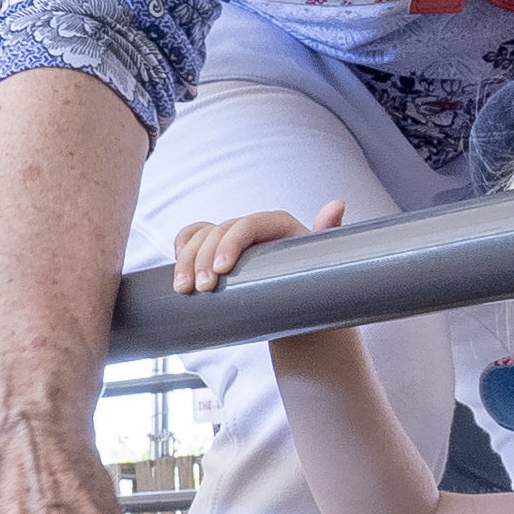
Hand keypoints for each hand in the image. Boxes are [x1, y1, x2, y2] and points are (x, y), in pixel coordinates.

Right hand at [171, 199, 346, 293]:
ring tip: (183, 290)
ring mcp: (232, 239)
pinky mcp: (217, 252)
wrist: (301, 309)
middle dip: (202, 259)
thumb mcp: (323, 263)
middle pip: (218, 231)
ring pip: (200, 236)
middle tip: (200, 290)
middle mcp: (252, 228)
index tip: (221, 270)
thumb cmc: (315, 285)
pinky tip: (176, 268)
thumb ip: (329, 232)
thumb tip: (337, 205)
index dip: (230, 242)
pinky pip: (192, 240)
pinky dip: (181, 249)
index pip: (248, 224)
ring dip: (186, 260)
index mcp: (278, 225)